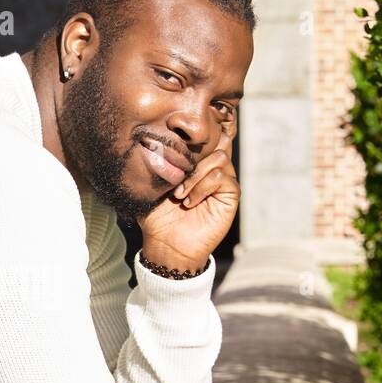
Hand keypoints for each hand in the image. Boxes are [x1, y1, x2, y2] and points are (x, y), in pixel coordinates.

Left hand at [135, 129, 239, 270]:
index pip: (202, 138)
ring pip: (220, 157)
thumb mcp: (152, 185)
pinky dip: (204, 187)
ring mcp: (222, 182)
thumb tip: (153, 140)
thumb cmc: (157, 217)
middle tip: (175, 178)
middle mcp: (211, 170)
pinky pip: (223, 178)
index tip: (172, 147)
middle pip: (215, 142)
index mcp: (194, 164)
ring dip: (196, 175)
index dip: (191, 138)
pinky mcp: (229, 196)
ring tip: (180, 194)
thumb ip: (157, 162)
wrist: (165, 244)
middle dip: (192, 156)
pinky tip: (190, 202)